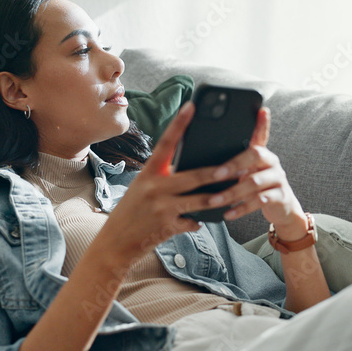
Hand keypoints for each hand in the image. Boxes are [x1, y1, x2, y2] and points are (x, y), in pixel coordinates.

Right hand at [96, 103, 229, 261]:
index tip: (192, 107)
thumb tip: (191, 170)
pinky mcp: (168, 226)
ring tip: (234, 193)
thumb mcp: (142, 188)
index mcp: (148, 173)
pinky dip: (197, 222)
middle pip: (194, 176)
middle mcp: (154, 187)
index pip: (166, 143)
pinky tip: (197, 222)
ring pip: (200, 201)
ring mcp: (162, 208)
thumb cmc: (131, 212)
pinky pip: (193, 222)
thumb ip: (163, 178)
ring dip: (219, 198)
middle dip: (218, 172)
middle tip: (236, 166)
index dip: (179, 124)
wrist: (115, 243)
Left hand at [204, 107, 307, 239]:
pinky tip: (228, 213)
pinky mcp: (280, 196)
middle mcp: (271, 162)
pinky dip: (241, 208)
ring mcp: (278, 178)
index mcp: (260, 153)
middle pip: (255, 155)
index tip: (262, 110)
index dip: (262, 123)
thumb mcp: (247, 173)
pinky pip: (259, 201)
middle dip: (233, 165)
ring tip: (215, 201)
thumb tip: (204, 165)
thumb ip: (234, 165)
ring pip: (254, 182)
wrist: (281, 210)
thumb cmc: (256, 188)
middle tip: (216, 175)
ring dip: (232, 192)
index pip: (261, 134)